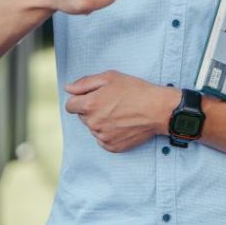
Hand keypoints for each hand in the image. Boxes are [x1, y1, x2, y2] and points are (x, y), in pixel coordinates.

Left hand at [64, 71, 179, 152]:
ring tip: (120, 113)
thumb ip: (85, 83)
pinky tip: (122, 124)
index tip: (93, 97)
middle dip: (92, 109)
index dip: (80, 99)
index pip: (70, 106)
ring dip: (101, 121)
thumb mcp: (110, 77)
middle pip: (82, 116)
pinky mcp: (111, 146)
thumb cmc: (135, 90)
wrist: (158, 109)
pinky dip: (109, 132)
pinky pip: (102, 139)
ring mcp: (102, 136)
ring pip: (93, 128)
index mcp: (90, 105)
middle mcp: (93, 123)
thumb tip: (68, 88)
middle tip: (112, 102)